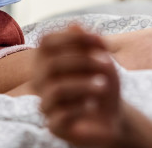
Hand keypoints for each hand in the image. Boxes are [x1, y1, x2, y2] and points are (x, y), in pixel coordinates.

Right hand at [33, 25, 125, 146]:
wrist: (111, 116)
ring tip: (103, 86)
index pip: (46, 41)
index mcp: (47, 59)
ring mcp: (45, 103)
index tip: (99, 40)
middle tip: (107, 64)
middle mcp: (40, 80)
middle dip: (83, 60)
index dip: (71, 37)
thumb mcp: (102, 59)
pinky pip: (61, 115)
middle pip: (52, 63)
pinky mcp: (54, 126)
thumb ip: (89, 42)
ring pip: (57, 89)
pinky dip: (81, 107)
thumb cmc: (102, 82)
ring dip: (84, 84)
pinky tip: (93, 105)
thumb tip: (74, 25)